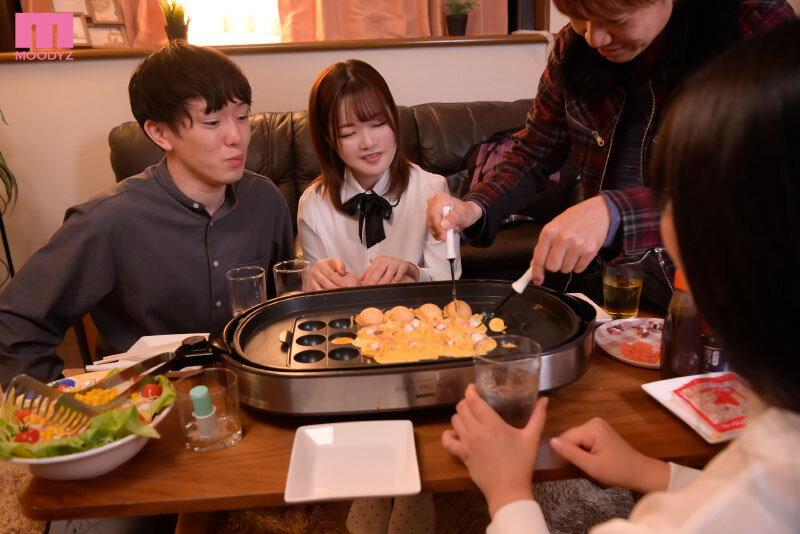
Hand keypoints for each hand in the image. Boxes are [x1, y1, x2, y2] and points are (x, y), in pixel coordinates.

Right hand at [306, 259, 360, 290]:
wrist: (322, 271)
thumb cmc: (330, 267)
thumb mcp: (337, 263)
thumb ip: (341, 266)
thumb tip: (341, 272)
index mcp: (320, 264)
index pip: (329, 273)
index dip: (337, 280)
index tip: (344, 285)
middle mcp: (313, 272)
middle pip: (323, 281)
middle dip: (333, 287)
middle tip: (340, 291)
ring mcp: (310, 280)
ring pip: (318, 288)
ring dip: (327, 292)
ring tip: (335, 295)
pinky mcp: (309, 287)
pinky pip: (315, 292)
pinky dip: (322, 295)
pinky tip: (329, 297)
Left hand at [360, 256, 419, 285]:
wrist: (405, 266)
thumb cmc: (391, 268)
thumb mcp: (380, 269)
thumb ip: (370, 273)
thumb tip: (361, 280)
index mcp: (379, 260)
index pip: (372, 269)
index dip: (368, 277)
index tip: (366, 285)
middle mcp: (387, 260)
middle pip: (379, 269)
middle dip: (375, 278)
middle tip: (372, 286)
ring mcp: (396, 262)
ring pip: (390, 269)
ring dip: (387, 278)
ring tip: (384, 284)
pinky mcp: (404, 265)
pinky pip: (401, 269)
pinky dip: (399, 274)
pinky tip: (397, 279)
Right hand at [426, 193, 482, 241]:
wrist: (466, 213)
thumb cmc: (465, 211)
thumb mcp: (463, 215)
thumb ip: (454, 218)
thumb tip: (444, 224)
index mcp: (440, 198)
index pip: (433, 214)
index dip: (438, 227)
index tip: (445, 236)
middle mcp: (433, 203)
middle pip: (431, 221)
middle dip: (441, 230)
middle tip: (451, 233)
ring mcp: (430, 211)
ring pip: (431, 226)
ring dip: (441, 232)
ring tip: (452, 228)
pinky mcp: (430, 218)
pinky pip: (432, 229)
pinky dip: (439, 233)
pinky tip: (447, 230)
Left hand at [441, 384, 548, 517]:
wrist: (509, 490)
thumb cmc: (521, 464)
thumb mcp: (532, 438)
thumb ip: (538, 417)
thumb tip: (545, 400)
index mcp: (493, 424)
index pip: (473, 400)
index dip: (470, 391)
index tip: (473, 387)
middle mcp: (476, 431)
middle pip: (461, 408)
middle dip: (467, 402)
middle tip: (475, 404)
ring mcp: (467, 444)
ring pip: (454, 420)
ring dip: (460, 416)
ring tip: (469, 417)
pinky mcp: (462, 455)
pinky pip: (447, 441)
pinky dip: (448, 435)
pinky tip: (457, 433)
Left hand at [530, 196, 610, 284]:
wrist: (598, 212)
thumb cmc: (574, 219)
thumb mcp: (554, 226)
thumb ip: (544, 245)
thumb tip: (535, 264)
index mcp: (549, 232)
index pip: (539, 259)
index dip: (537, 272)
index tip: (537, 279)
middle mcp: (562, 239)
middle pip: (552, 267)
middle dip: (555, 265)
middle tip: (559, 256)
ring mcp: (577, 246)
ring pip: (565, 270)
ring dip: (567, 264)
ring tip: (571, 251)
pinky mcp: (589, 252)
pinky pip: (578, 269)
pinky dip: (578, 265)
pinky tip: (580, 253)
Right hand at [550, 417, 669, 492]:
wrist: (639, 472)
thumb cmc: (617, 471)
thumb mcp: (591, 466)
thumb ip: (570, 453)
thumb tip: (551, 441)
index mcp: (592, 428)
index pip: (566, 438)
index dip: (567, 453)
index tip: (576, 466)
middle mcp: (593, 421)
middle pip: (570, 436)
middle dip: (574, 451)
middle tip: (586, 465)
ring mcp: (598, 424)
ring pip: (575, 437)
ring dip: (579, 450)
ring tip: (591, 462)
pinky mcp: (600, 429)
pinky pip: (583, 438)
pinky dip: (585, 448)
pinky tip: (594, 456)